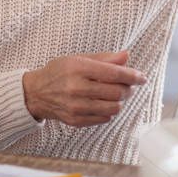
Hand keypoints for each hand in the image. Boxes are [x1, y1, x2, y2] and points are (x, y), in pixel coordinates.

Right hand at [22, 50, 145, 126]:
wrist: (35, 93)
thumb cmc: (59, 71)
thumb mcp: (79, 58)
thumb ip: (104, 58)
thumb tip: (127, 56)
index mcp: (79, 68)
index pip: (114, 73)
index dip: (132, 76)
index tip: (142, 77)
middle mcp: (77, 88)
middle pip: (116, 92)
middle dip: (128, 89)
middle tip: (128, 85)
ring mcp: (75, 106)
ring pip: (113, 108)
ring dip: (120, 101)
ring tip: (116, 94)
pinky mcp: (75, 120)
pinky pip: (103, 119)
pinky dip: (109, 111)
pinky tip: (104, 103)